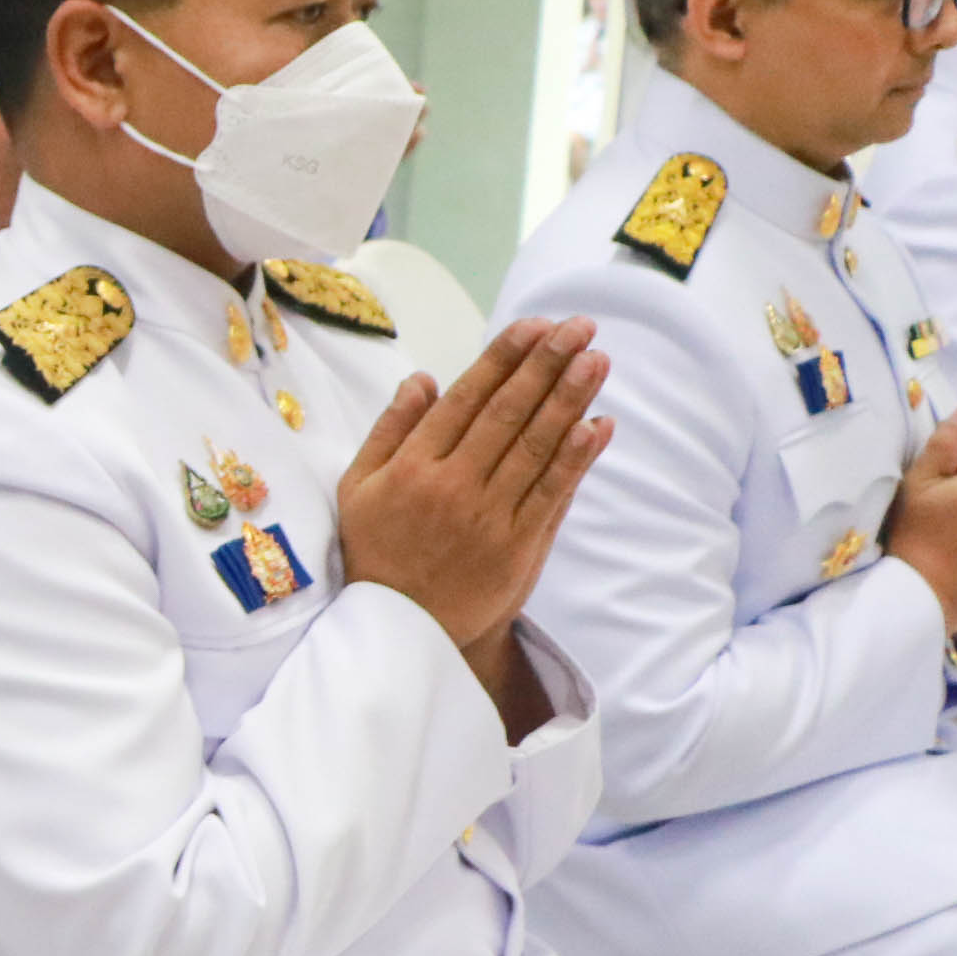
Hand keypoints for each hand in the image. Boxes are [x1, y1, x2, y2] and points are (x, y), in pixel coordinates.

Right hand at [337, 317, 610, 711]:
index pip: (467, 400)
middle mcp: (453, 486)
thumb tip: (423, 379)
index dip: (504, 359)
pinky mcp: (520, 547)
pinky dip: (577, 458)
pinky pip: (553, 494)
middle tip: (579, 327)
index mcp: (412, 467)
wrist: (402, 629)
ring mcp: (490, 517)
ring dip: (571, 400)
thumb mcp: (358, 488)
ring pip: (536, 448)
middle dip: (547, 365)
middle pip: (508, 415)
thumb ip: (389, 431)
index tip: (534, 326)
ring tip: (597, 360)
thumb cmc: (377, 551)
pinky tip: (599, 425)